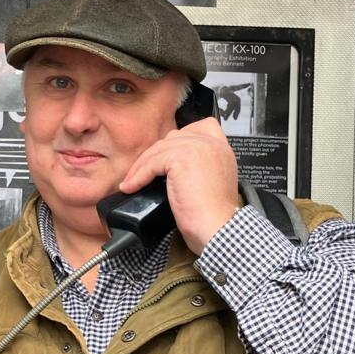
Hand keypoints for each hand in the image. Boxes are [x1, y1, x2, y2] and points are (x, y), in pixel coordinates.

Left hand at [118, 117, 241, 254]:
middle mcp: (212, 144)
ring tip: (131, 182)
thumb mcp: (212, 182)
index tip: (167, 153)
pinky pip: (152, 163)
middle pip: (174, 137)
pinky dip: (138, 176)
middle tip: (141, 173)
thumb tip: (170, 167)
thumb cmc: (214, 216)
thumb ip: (198, 166)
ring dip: (141, 167)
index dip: (182, 136)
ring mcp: (197, 148)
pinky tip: (131, 187)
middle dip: (155, 154)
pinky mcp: (182, 159)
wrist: (217, 227)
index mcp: (222, 149)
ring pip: (159, 149)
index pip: (203, 126)